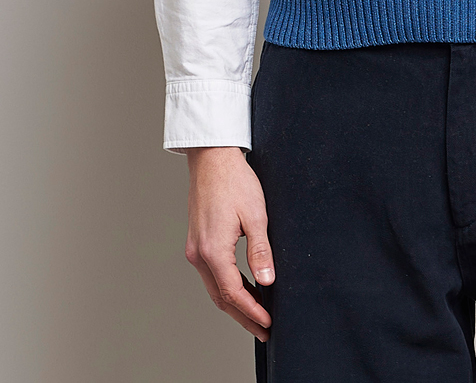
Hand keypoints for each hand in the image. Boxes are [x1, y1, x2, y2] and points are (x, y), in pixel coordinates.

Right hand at [185, 146, 274, 340]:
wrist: (212, 158)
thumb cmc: (235, 181)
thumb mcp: (256, 215)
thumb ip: (261, 250)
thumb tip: (267, 280)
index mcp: (213, 250)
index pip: (233, 293)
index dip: (252, 311)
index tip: (268, 322)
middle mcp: (199, 254)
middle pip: (221, 297)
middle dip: (243, 316)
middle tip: (264, 330)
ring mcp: (195, 248)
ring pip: (215, 288)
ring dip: (234, 304)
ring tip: (256, 315)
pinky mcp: (197, 241)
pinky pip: (212, 274)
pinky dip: (227, 287)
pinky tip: (243, 289)